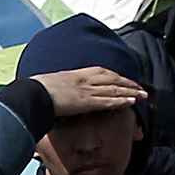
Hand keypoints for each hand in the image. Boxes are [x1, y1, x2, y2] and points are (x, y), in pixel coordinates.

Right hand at [34, 65, 148, 119]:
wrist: (31, 93)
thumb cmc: (34, 91)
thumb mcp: (48, 85)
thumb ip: (58, 88)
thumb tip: (56, 94)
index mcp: (75, 74)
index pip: (101, 72)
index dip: (115, 76)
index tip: (125, 79)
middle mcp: (84, 79)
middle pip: (112, 79)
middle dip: (128, 83)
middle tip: (141, 88)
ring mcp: (86, 89)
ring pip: (114, 89)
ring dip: (130, 91)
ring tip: (143, 95)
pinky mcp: (85, 101)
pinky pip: (107, 100)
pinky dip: (121, 100)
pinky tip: (132, 102)